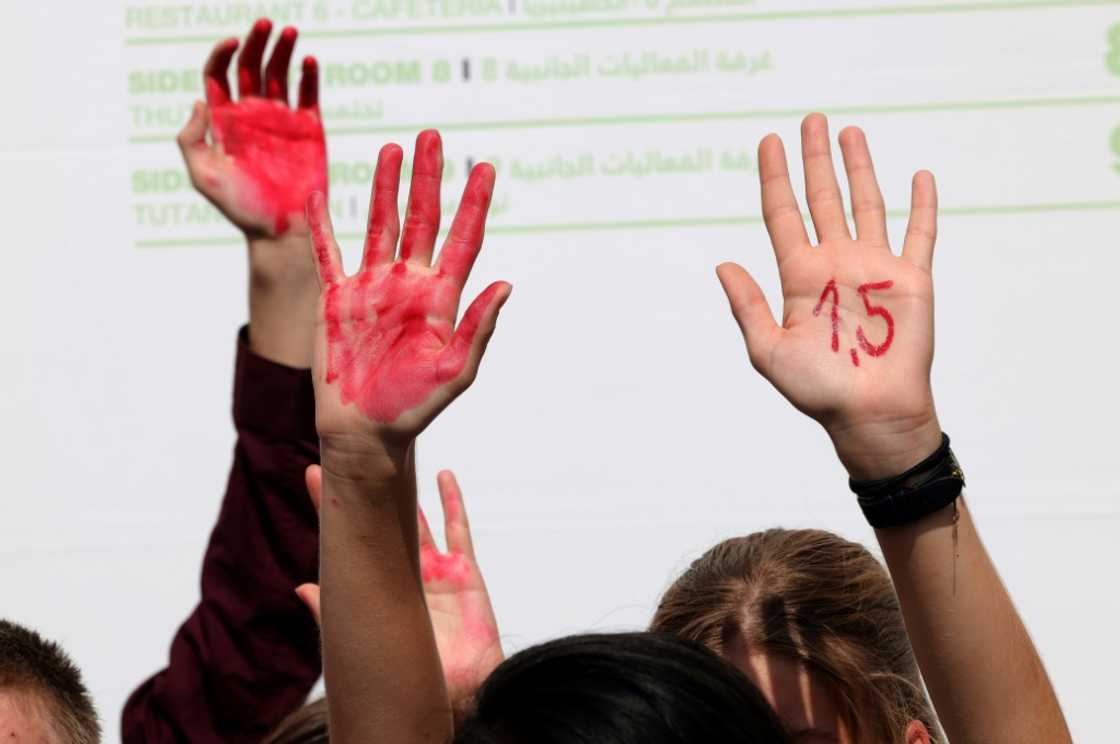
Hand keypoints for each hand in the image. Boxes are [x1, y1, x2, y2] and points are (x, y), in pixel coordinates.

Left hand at [178, 18, 325, 238]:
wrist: (281, 230)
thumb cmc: (241, 209)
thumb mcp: (203, 176)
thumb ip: (192, 138)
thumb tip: (198, 102)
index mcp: (224, 121)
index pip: (219, 74)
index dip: (222, 53)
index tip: (232, 42)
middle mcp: (252, 114)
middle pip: (250, 65)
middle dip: (256, 41)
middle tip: (264, 23)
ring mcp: (282, 119)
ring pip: (280, 73)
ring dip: (283, 50)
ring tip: (289, 32)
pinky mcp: (309, 128)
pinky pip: (308, 94)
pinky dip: (309, 75)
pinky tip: (308, 61)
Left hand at [296, 466, 502, 711]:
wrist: (457, 690)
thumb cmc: (411, 671)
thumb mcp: (365, 638)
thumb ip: (334, 613)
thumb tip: (299, 587)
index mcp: (378, 587)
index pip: (349, 538)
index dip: (330, 506)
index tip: (311, 473)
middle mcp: (403, 573)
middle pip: (379, 519)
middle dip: (364, 487)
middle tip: (345, 451)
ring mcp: (434, 569)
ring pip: (416, 518)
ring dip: (404, 487)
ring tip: (392, 451)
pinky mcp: (464, 572)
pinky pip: (458, 530)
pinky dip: (452, 502)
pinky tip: (443, 476)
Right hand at [309, 130, 511, 456]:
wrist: (364, 431)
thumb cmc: (413, 408)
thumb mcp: (454, 372)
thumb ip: (478, 329)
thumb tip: (507, 285)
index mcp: (440, 299)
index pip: (462, 240)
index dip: (473, 204)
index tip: (485, 166)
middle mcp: (408, 284)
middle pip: (422, 219)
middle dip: (427, 178)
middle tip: (432, 137)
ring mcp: (371, 287)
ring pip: (380, 224)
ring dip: (384, 188)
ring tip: (391, 149)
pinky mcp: (336, 299)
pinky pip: (327, 254)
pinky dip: (321, 226)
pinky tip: (318, 196)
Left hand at [717, 114, 940, 478]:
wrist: (869, 413)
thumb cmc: (817, 389)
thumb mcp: (769, 350)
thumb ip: (747, 307)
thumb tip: (722, 264)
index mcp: (799, 276)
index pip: (783, 214)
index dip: (774, 177)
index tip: (768, 141)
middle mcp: (834, 264)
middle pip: (823, 198)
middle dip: (815, 159)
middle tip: (811, 119)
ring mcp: (874, 268)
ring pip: (867, 204)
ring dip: (860, 168)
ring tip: (850, 132)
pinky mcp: (912, 281)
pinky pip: (919, 234)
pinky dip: (922, 205)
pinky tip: (918, 176)